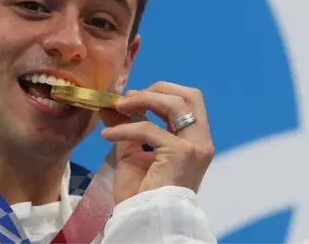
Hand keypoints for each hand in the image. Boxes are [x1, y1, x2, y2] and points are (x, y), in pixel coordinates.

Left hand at [99, 81, 214, 203]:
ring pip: (174, 104)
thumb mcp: (131, 151)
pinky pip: (148, 128)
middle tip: (129, 97)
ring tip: (117, 107)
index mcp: (194, 141)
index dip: (161, 92)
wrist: (144, 218)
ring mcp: (194, 147)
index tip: (132, 98)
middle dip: (158, 89)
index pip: (188, 102)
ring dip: (141, 100)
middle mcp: (201, 141)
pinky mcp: (181, 153)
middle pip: (190, 96)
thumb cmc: (142, 192)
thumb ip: (126, 126)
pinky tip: (107, 136)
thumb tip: (108, 104)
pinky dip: (124, 128)